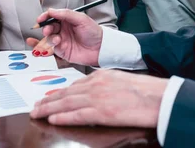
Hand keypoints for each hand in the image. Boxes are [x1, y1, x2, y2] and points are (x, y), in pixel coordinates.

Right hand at [25, 8, 102, 65]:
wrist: (100, 48)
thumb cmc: (94, 32)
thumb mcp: (81, 19)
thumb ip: (66, 14)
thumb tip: (51, 10)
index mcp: (67, 20)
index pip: (52, 16)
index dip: (45, 17)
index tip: (40, 19)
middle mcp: (63, 29)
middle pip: (49, 27)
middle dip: (46, 28)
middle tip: (47, 29)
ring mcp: (62, 40)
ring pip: (49, 37)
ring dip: (50, 37)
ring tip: (57, 39)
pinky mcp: (62, 51)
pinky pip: (52, 48)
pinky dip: (51, 45)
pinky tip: (56, 43)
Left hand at [30, 70, 166, 127]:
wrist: (159, 97)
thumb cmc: (146, 91)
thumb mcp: (122, 81)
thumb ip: (106, 85)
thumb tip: (95, 93)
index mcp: (102, 76)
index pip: (75, 84)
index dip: (59, 91)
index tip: (49, 96)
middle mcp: (96, 84)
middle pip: (66, 93)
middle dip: (48, 99)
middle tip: (35, 105)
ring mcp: (98, 98)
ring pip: (67, 103)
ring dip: (49, 108)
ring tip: (37, 112)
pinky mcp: (102, 112)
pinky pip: (77, 115)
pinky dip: (63, 117)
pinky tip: (52, 119)